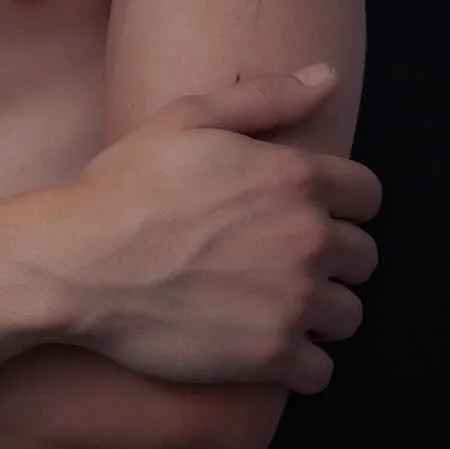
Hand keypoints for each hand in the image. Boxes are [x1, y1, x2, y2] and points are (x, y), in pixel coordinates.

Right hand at [23, 65, 380, 394]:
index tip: (310, 211)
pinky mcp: (271, 356)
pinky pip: (321, 371)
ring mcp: (293, 302)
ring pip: (348, 315)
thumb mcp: (188, 117)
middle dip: (332, 257)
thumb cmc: (127, 185)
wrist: (81, 262)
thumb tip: (327, 77)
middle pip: (364, 258)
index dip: (342, 201)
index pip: (369, 195)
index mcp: (294, 177)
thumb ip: (266, 96)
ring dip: (320, 311)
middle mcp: (307, 239)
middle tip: (283, 257)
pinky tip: (263, 342)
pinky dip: (300, 363)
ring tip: (274, 302)